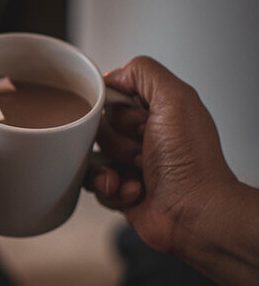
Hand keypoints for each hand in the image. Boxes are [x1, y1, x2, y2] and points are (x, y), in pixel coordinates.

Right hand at [86, 56, 236, 255]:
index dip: (113, 106)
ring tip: (135, 172)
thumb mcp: (174, 98)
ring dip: (110, 165)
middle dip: (113, 139)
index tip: (127, 116)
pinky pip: (94, 184)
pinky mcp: (120, 189)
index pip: (113, 96)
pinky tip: (135, 190)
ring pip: (91, 156)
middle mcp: (145, 135)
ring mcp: (131, 163)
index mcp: (158, 110)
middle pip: (98, 126)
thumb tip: (112, 75)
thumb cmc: (191, 162)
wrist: (194, 213)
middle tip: (138, 147)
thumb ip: (143, 72)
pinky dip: (112, 188)